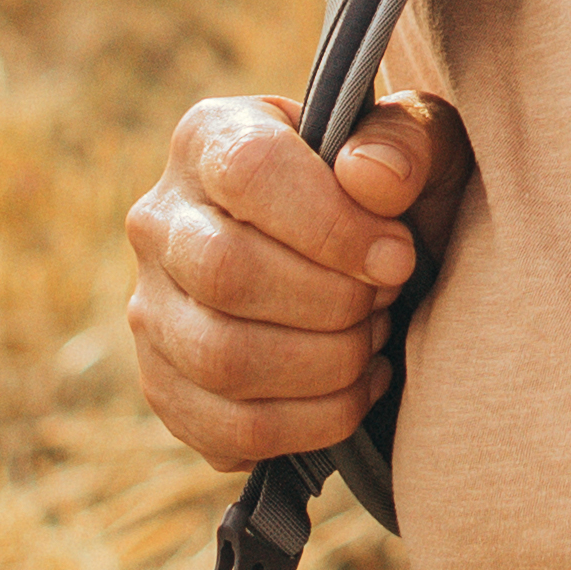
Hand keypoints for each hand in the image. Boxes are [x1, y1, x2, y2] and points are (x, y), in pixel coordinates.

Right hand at [119, 89, 473, 474]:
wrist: (365, 268)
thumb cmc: (388, 196)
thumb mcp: (417, 146)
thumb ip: (406, 142)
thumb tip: (370, 180)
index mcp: (212, 139)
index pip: (250, 173)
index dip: (333, 224)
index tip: (398, 256)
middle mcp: (160, 222)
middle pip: (226, 272)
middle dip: (333, 300)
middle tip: (385, 299)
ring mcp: (153, 311)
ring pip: (222, 358)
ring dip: (327, 364)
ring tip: (372, 339)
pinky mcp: (168, 389)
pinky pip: (231, 430)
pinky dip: (313, 423)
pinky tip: (355, 389)